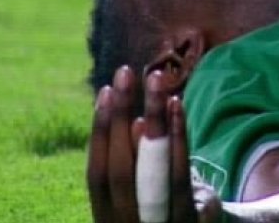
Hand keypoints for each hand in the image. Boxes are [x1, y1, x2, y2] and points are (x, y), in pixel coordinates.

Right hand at [87, 66, 221, 222]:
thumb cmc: (168, 213)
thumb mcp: (145, 194)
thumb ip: (136, 166)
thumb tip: (137, 122)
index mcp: (108, 219)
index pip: (96, 175)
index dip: (99, 132)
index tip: (105, 91)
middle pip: (121, 169)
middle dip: (121, 115)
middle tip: (125, 71)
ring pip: (152, 168)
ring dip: (153, 118)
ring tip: (155, 79)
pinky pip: (181, 175)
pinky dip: (178, 137)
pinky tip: (177, 105)